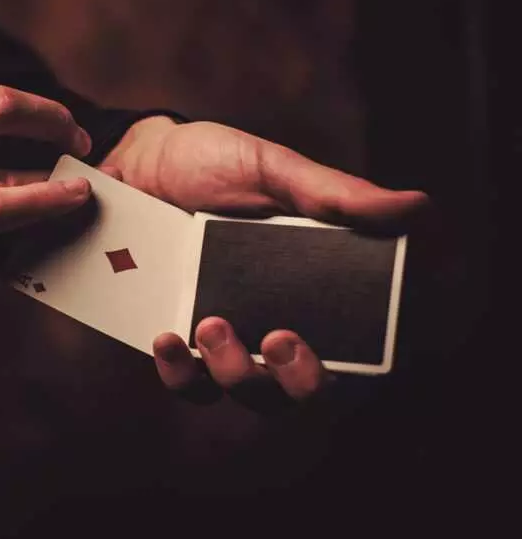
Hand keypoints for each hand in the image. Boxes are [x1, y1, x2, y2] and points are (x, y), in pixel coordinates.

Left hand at [104, 117, 428, 404]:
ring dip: (235, 372)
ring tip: (210, 325)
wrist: (135, 159)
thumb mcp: (272, 169)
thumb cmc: (211, 162)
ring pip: (243, 390)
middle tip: (279, 339)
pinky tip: (167, 339)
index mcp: (309, 283)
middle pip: (302, 386)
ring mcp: (221, 334)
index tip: (342, 336)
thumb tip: (416, 208)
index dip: (361, 358)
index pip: (353, 341)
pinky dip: (178, 371)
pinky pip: (183, 380)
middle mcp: (269, 318)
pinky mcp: (173, 338)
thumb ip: (334, 194)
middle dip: (298, 380)